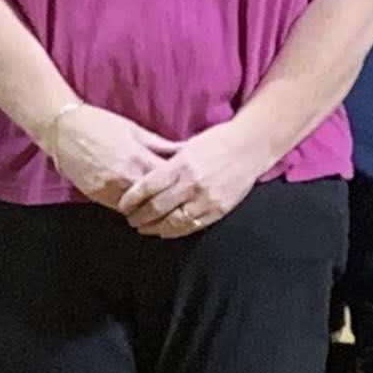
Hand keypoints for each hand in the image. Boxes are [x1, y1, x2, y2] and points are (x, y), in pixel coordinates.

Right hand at [38, 103, 175, 209]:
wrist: (64, 129)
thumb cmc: (101, 124)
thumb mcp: (135, 130)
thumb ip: (160, 145)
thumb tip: (184, 150)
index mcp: (139, 158)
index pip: (169, 179)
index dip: (181, 182)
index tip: (189, 183)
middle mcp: (126, 177)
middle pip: (156, 198)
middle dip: (168, 199)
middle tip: (178, 198)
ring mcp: (110, 189)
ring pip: (138, 209)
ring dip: (149, 207)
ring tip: (160, 204)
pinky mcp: (96, 196)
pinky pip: (120, 208)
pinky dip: (131, 207)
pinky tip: (138, 203)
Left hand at [116, 122, 271, 237]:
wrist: (250, 146)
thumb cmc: (217, 141)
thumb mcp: (188, 146)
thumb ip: (168, 162)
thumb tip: (143, 173)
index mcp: (182, 164)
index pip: (148, 186)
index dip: (132, 199)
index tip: (122, 205)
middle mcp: (192, 183)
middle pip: (157, 207)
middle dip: (139, 216)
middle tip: (130, 219)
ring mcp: (206, 199)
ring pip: (173, 221)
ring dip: (155, 228)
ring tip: (144, 228)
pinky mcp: (219, 210)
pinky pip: (192, 226)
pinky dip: (175, 231)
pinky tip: (165, 231)